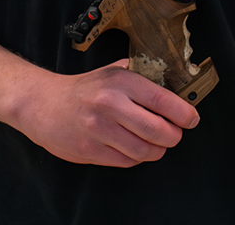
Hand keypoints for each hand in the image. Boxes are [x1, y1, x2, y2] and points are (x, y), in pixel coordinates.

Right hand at [10, 59, 198, 166]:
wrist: (42, 104)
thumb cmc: (84, 88)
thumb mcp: (113, 71)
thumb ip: (142, 76)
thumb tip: (176, 84)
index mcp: (121, 82)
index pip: (162, 100)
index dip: (183, 113)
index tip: (191, 119)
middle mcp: (109, 105)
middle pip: (157, 130)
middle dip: (173, 137)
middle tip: (175, 135)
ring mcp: (98, 129)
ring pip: (142, 151)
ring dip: (157, 151)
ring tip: (158, 145)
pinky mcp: (88, 149)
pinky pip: (125, 161)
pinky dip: (136, 158)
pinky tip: (136, 149)